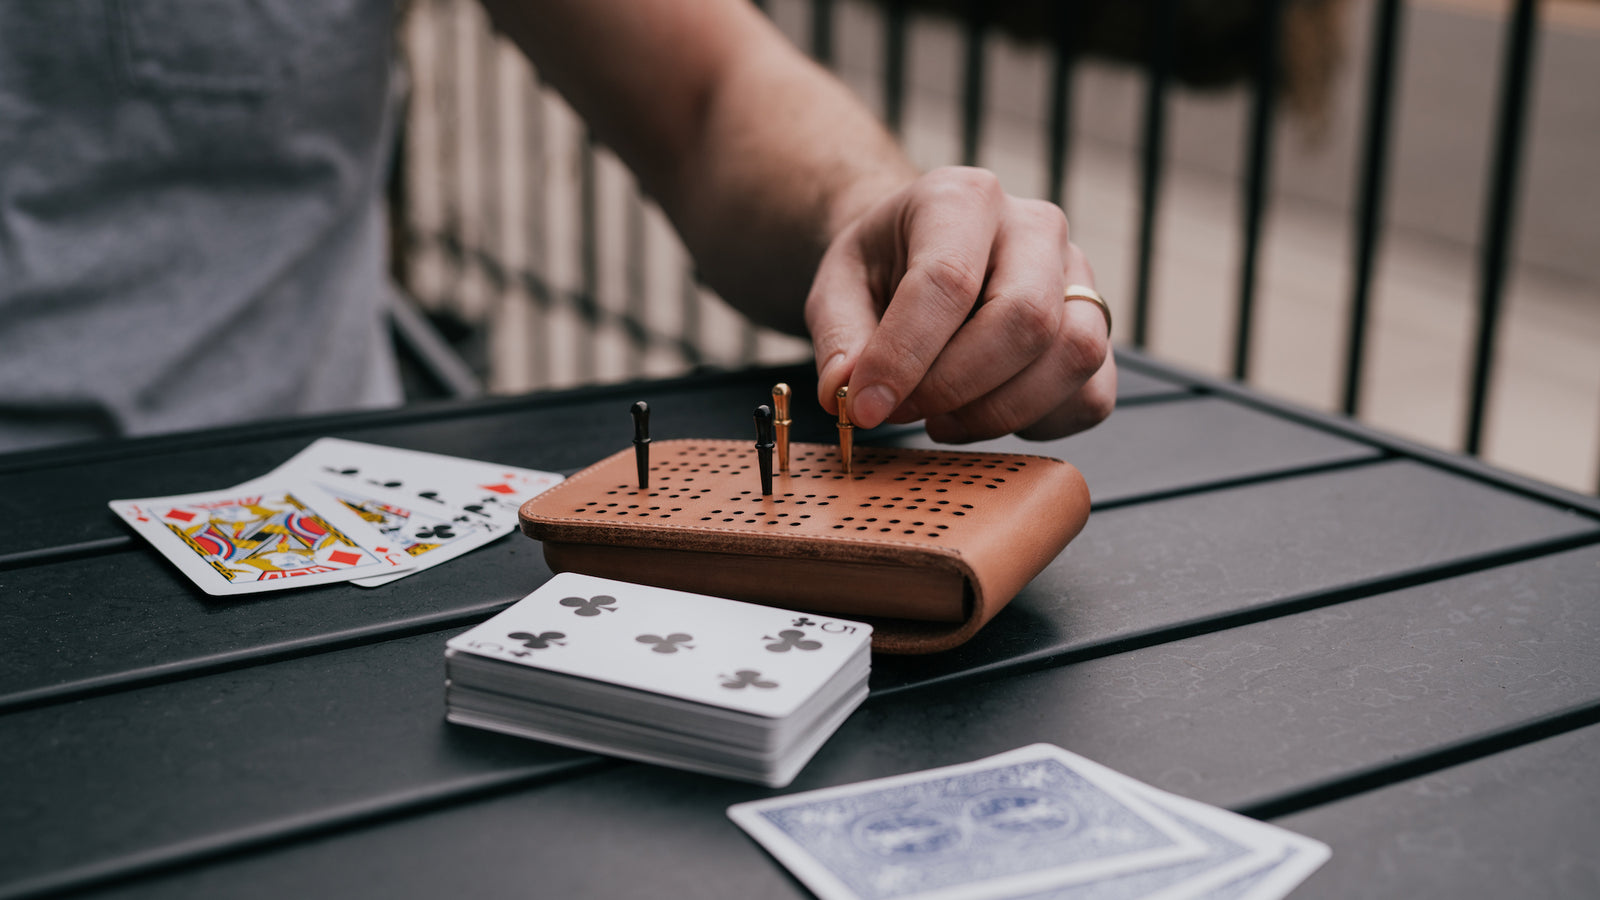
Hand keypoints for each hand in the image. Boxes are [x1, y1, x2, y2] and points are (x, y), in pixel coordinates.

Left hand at [805, 166, 1115, 442]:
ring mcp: (1078, 276)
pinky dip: (1037, 424)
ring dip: (998, 411)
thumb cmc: (882, 268)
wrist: (920, 257)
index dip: (905, 356)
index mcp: (962, 197)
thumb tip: (847, 392)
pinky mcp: (1098, 329)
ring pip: (1073, 356)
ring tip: (941, 418)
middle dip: (956, 387)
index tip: (865, 407)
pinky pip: (1092, 394)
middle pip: (1026, 319)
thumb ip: (839, 338)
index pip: (948, 279)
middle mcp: (1034, 226)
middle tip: (903, 411)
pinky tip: (984, 414)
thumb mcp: (836, 287)